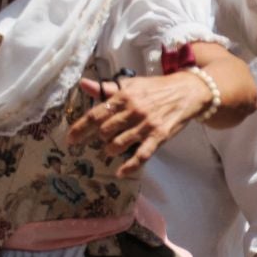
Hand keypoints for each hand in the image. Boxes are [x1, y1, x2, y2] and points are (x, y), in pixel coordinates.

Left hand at [74, 71, 207, 177]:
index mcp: (123, 96)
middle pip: (105, 131)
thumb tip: (84, 84)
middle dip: (98, 138)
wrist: (187, 91)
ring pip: (119, 143)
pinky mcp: (159, 136)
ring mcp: (146, 124)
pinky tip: (121, 172)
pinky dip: (129, 166)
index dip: (80, 128)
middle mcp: (133, 110)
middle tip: (99, 140)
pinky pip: (141, 155)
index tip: (70, 139)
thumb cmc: (155, 88)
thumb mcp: (131, 84)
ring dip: (110, 150)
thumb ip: (108, 89)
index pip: (95, 114)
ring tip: (110, 150)